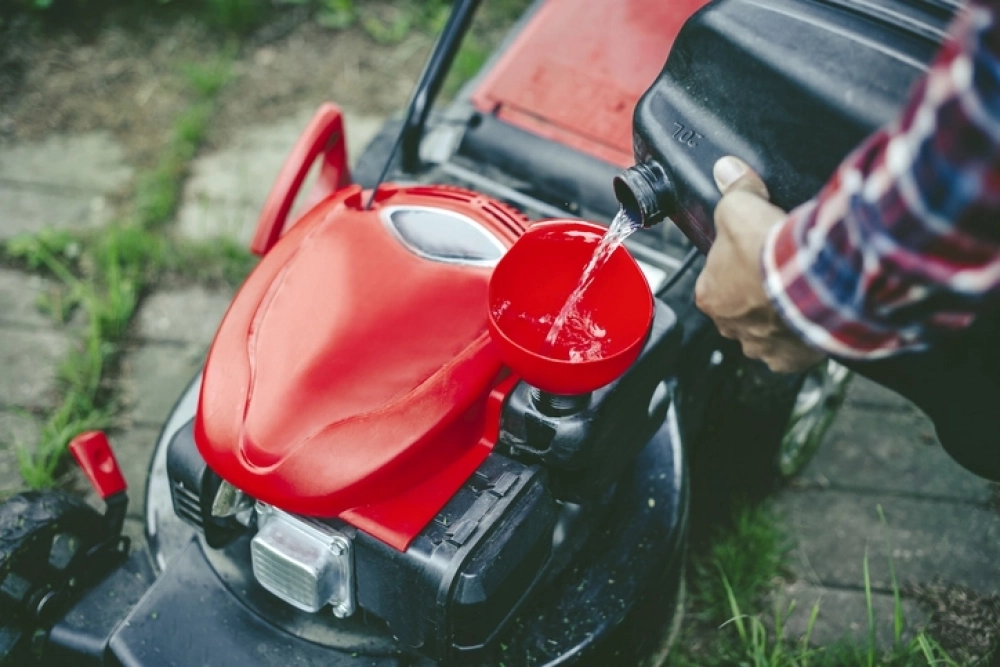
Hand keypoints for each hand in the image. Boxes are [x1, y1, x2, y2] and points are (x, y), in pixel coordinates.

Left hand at [694, 156, 824, 372]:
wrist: (814, 280)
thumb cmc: (770, 251)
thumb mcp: (740, 206)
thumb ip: (733, 189)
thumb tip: (727, 170)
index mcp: (708, 296)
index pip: (715, 279)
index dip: (735, 263)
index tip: (754, 252)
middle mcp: (729, 327)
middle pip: (741, 306)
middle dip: (757, 291)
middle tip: (778, 271)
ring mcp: (760, 346)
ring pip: (766, 329)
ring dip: (779, 314)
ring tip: (797, 291)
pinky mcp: (790, 359)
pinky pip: (793, 349)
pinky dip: (802, 334)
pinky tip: (811, 315)